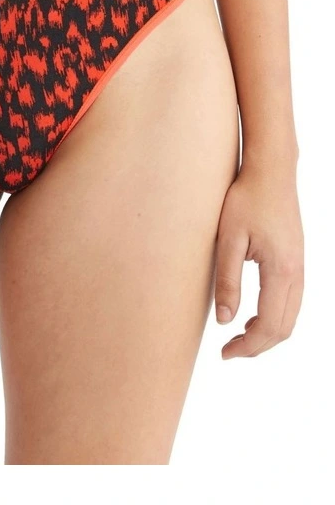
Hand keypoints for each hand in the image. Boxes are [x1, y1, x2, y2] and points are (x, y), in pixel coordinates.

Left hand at [214, 159, 303, 358]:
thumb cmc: (246, 200)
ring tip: (238, 337)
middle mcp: (297, 273)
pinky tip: (252, 314)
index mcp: (281, 271)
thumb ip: (227, 281)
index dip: (248, 346)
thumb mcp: (227, 239)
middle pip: (284, 327)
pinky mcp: (296, 260)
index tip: (224, 353)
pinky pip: (291, 301)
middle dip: (258, 345)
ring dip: (266, 332)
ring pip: (290, 316)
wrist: (271, 171)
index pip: (269, 325)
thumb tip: (225, 321)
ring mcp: (300, 266)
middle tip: (228, 351)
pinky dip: (274, 316)